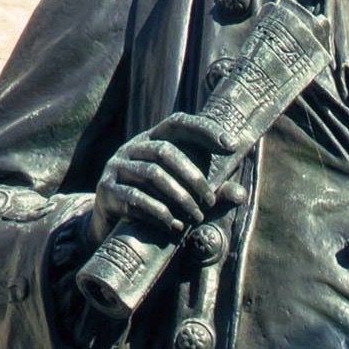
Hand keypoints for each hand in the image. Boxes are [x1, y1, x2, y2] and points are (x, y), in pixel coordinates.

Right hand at [89, 113, 241, 245]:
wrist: (110, 226)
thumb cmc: (155, 203)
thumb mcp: (184, 195)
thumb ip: (211, 194)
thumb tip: (241, 195)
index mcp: (151, 140)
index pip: (178, 123)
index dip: (204, 130)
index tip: (231, 146)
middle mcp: (132, 149)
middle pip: (165, 151)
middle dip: (193, 177)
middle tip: (210, 201)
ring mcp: (116, 168)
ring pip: (152, 175)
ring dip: (179, 198)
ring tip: (195, 217)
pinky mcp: (107, 192)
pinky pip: (135, 199)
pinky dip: (159, 212)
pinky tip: (175, 225)